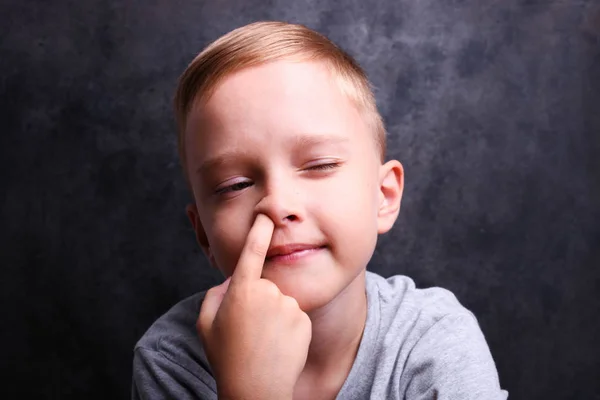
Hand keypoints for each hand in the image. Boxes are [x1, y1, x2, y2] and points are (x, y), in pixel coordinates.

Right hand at [197, 214, 311, 399]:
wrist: (256, 389)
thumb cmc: (226, 357)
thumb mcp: (206, 324)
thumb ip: (216, 294)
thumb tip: (231, 281)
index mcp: (242, 290)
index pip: (252, 251)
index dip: (259, 230)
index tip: (266, 214)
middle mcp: (268, 292)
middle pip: (264, 285)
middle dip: (257, 300)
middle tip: (248, 329)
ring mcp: (288, 306)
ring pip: (280, 301)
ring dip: (273, 315)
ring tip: (263, 341)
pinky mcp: (303, 319)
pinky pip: (293, 315)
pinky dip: (287, 327)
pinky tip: (278, 345)